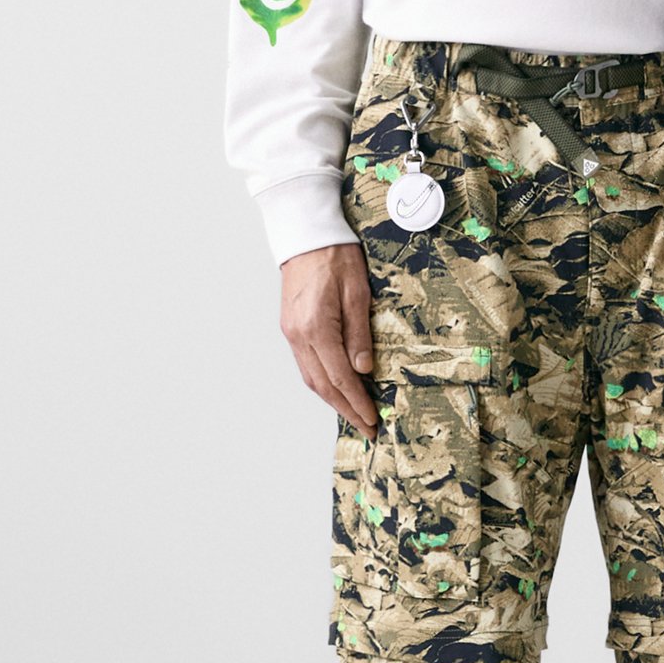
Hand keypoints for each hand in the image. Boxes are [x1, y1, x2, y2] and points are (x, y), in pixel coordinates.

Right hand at [280, 243, 378, 431]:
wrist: (306, 235)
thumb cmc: (335, 257)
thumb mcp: (357, 293)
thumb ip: (359, 334)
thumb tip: (364, 369)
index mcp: (317, 328)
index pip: (340, 377)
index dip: (357, 401)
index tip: (372, 418)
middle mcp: (299, 335)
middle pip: (323, 385)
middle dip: (345, 409)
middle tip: (366, 427)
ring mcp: (291, 333)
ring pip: (311, 378)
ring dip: (333, 400)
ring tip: (354, 413)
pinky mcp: (291, 328)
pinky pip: (306, 364)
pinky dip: (322, 382)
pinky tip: (336, 388)